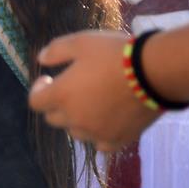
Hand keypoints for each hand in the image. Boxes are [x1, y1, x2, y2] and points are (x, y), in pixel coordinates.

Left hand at [27, 30, 160, 151]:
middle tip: (70, 89)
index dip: (38, 90)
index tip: (48, 79)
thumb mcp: (80, 42)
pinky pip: (100, 145)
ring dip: (77, 120)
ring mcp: (97, 132)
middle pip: (54, 118)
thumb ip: (55, 51)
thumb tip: (41, 59)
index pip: (35, 102)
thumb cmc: (113, 54)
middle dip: (57, 104)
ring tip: (90, 103)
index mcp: (61, 96)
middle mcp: (75, 119)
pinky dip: (99, 135)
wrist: (153, 72)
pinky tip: (105, 121)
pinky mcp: (119, 140)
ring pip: (76, 132)